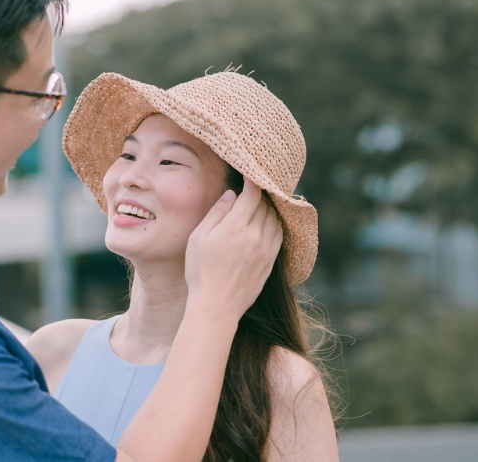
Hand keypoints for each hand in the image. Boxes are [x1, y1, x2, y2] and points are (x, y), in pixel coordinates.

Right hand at [184, 179, 282, 319]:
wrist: (216, 306)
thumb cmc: (200, 271)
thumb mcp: (199, 238)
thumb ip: (217, 213)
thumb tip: (232, 195)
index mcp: (236, 227)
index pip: (253, 194)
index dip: (253, 180)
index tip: (250, 172)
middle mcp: (256, 236)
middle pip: (265, 205)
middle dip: (260, 193)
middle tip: (254, 185)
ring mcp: (266, 249)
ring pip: (275, 219)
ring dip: (269, 208)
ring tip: (260, 203)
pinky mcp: (271, 262)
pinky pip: (279, 235)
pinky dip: (275, 223)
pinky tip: (267, 223)